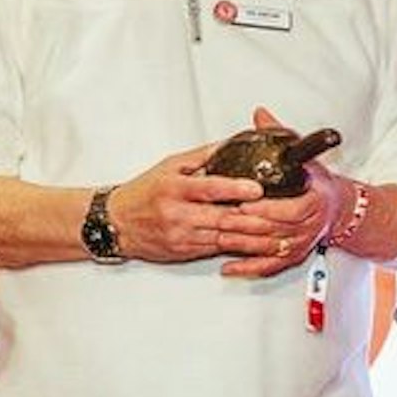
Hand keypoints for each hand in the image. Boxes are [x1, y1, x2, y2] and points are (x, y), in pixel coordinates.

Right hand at [106, 140, 266, 263]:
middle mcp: (178, 214)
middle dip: (255, 220)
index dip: (235, 189)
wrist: (116, 223)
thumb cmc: (142, 193)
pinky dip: (240, 248)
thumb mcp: (169, 166)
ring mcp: (182, 236)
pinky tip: (257, 248)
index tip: (256, 188)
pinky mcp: (185, 251)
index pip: (209, 188)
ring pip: (224, 238)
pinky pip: (217, 249)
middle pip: (223, 218)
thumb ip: (202, 156)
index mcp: (175, 188)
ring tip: (277, 239)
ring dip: (254, 240)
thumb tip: (230, 145)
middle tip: (280, 218)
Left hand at [214, 107, 349, 278]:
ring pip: (270, 249)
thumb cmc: (317, 183)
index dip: (268, 208)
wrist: (338, 209)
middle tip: (223, 218)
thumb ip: (280, 136)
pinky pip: (269, 266)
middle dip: (248, 225)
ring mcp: (300, 244)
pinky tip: (228, 267)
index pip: (292, 210)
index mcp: (314, 201)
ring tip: (219, 238)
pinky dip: (247, 268)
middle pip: (277, 230)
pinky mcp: (291, 257)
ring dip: (244, 245)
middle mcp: (309, 226)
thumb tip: (260, 114)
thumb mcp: (303, 157)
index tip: (245, 202)